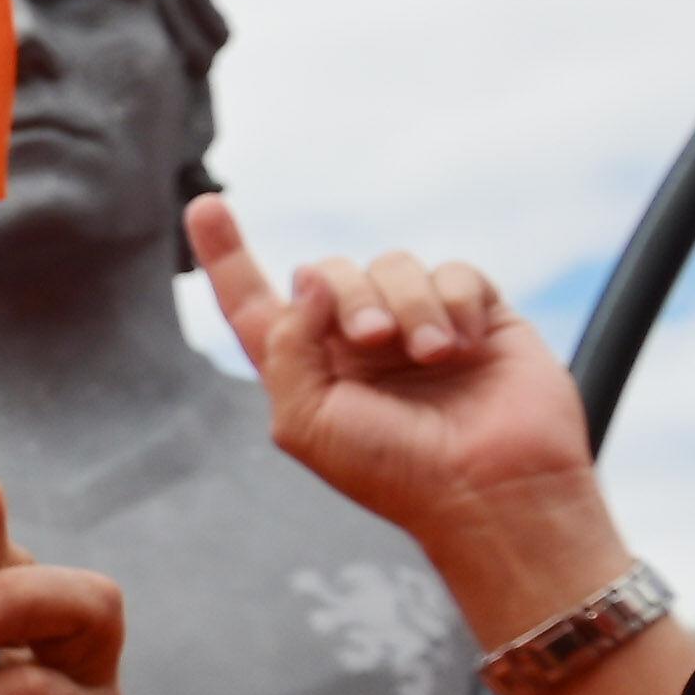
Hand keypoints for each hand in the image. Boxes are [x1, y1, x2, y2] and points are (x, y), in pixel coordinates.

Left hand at [189, 197, 619, 636]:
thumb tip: (307, 280)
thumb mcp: (307, 422)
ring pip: (393, 265)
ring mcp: (418, 325)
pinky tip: (464, 346)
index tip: (204, 207)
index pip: (255, 303)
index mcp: (308, 368)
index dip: (227, 257)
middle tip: (372, 340)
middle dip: (346, 294)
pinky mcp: (478, 316)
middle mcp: (358, 342)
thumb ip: (286, 347)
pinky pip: (454, 272)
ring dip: (405, 305)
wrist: (490, 488)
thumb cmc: (396, 471)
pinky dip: (454, 302)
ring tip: (431, 356)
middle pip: (328, 272)